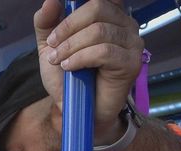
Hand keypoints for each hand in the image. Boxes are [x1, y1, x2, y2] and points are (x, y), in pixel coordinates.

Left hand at [33, 0, 143, 138]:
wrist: (77, 110)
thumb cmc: (69, 77)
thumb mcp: (50, 46)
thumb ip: (47, 22)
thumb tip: (50, 0)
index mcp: (109, 15)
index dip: (77, 6)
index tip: (58, 26)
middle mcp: (125, 24)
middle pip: (97, 7)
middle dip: (68, 26)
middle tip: (53, 46)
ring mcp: (132, 43)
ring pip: (99, 31)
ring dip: (71, 46)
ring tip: (58, 61)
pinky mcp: (132, 63)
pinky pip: (104, 51)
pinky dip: (81, 58)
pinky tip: (70, 67)